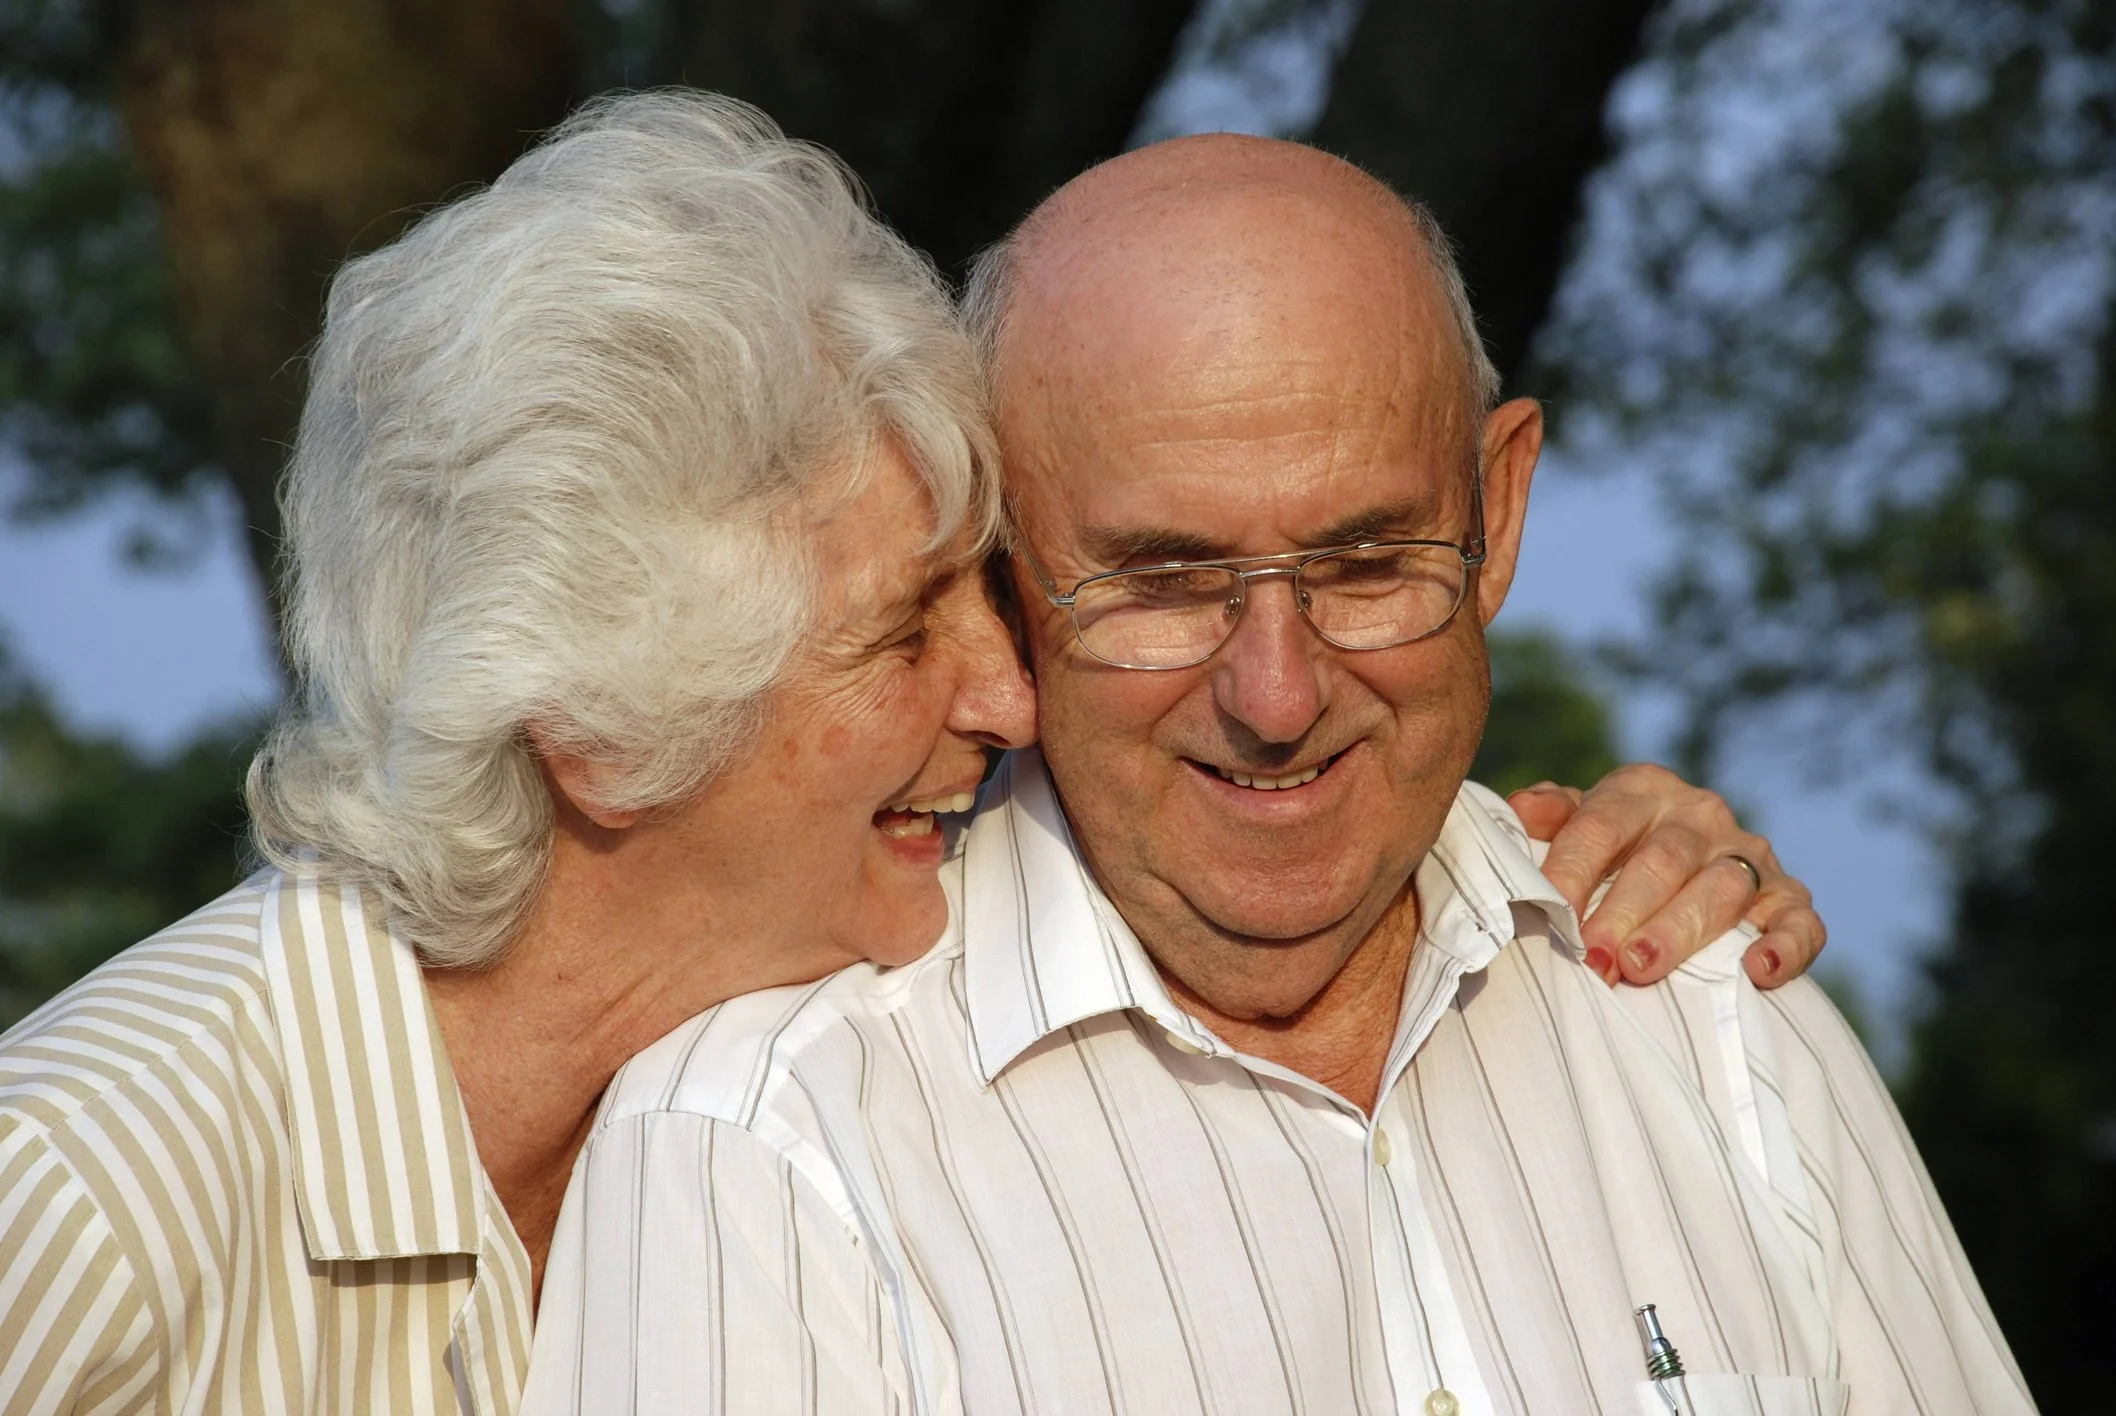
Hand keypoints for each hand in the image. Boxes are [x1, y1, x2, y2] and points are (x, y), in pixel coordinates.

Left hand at [1508, 765, 1825, 989]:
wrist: (1684, 865)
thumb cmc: (1613, 850)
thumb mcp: (1579, 824)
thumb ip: (1552, 817)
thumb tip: (1521, 810)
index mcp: (1642, 790)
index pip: (1601, 825)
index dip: (1573, 869)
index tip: (1549, 911)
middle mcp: (1700, 814)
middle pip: (1662, 861)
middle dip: (1622, 912)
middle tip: (1593, 959)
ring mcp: (1748, 855)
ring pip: (1722, 889)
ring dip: (1680, 931)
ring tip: (1641, 967)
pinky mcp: (1789, 897)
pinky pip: (1799, 921)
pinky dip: (1784, 946)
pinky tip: (1757, 972)